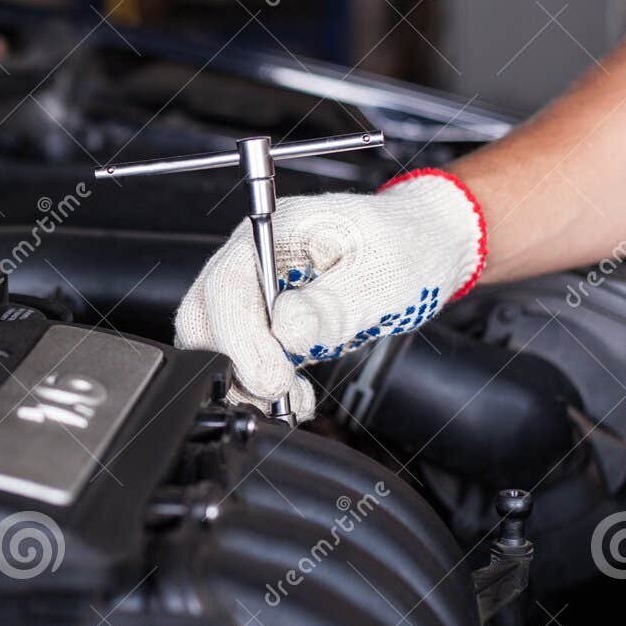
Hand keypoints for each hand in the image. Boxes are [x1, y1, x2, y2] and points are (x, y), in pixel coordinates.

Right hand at [173, 170, 486, 420]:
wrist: (422, 249)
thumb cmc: (405, 245)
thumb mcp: (383, 274)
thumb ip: (333, 304)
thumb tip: (286, 331)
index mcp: (275, 232)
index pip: (227, 285)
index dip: (240, 337)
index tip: (272, 374)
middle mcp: (254, 261)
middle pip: (204, 316)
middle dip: (235, 361)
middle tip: (281, 385)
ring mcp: (255, 294)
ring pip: (215, 345)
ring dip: (247, 380)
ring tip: (294, 393)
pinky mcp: (265, 324)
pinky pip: (240, 360)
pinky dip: (260, 386)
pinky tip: (295, 393)